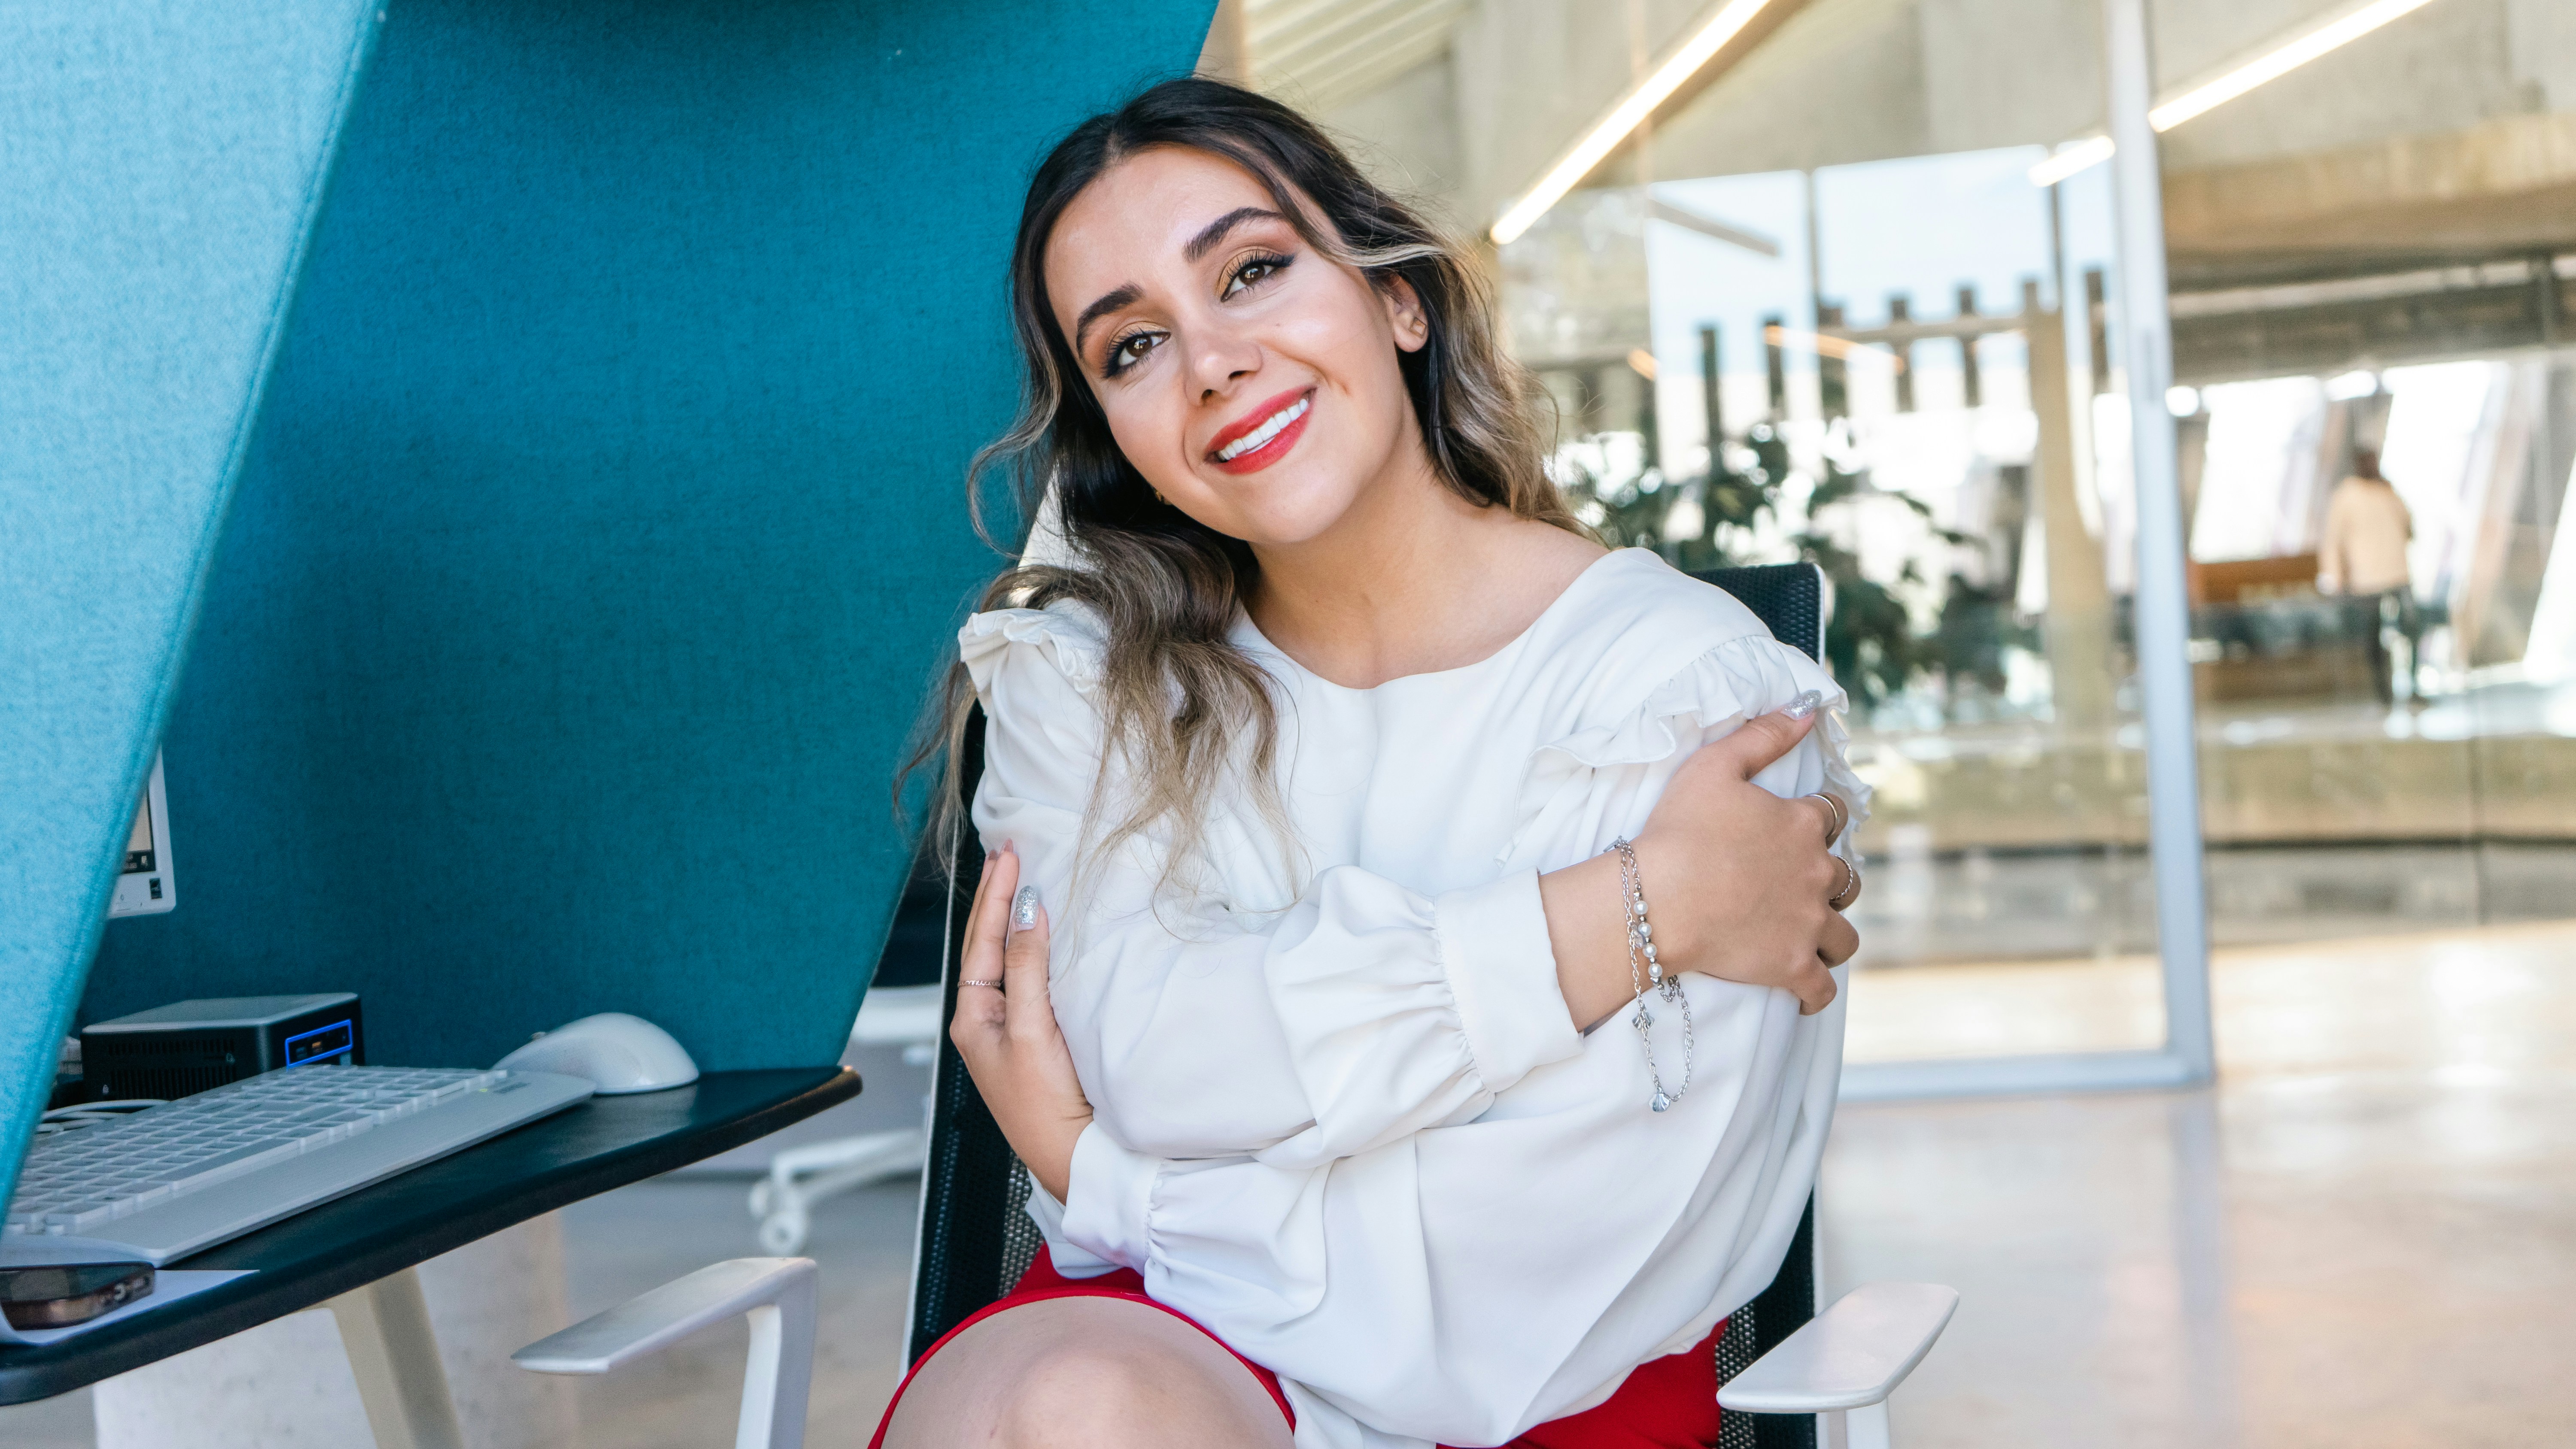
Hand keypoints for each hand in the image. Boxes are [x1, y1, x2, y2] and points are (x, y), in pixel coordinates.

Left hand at [948, 844, 1092, 1201]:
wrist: (1075, 1158)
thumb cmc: (1043, 1107)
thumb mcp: (1031, 1030)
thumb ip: (1027, 967)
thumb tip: (1026, 910)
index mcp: (972, 1019)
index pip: (981, 940)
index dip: (996, 895)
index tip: (1009, 855)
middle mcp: (988, 1020)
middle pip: (989, 945)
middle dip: (999, 899)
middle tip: (1009, 853)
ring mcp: (1013, 1029)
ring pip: (1010, 960)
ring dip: (1016, 920)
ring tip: (1021, 881)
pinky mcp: (1041, 1037)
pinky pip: (1032, 980)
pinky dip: (1036, 949)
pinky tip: (1046, 933)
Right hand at [1633, 703, 1856, 1013]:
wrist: (1658, 899)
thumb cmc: (1679, 831)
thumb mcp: (1714, 766)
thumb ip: (1763, 735)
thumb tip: (1807, 709)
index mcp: (1801, 826)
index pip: (1832, 816)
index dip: (1818, 820)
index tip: (1800, 828)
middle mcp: (1816, 874)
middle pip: (1846, 876)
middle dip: (1829, 879)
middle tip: (1797, 885)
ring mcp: (1808, 924)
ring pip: (1844, 936)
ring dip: (1831, 934)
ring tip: (1807, 935)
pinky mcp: (1792, 966)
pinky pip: (1821, 989)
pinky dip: (1815, 992)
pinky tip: (1804, 991)